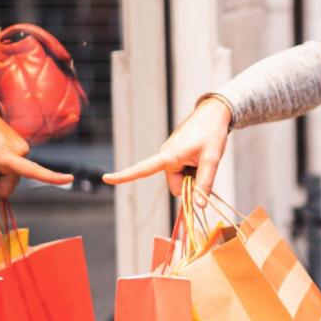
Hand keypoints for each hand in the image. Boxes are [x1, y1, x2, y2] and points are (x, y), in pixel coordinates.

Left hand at [0, 100, 72, 204]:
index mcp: (5, 154)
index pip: (31, 169)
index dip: (51, 177)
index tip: (69, 179)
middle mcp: (20, 152)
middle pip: (10, 185)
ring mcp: (23, 149)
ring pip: (13, 178)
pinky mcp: (23, 149)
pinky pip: (16, 169)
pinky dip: (4, 170)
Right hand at [103, 96, 231, 205]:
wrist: (214, 114)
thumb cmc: (212, 133)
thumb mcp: (212, 159)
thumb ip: (205, 182)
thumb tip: (198, 206)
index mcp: (169, 156)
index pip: (143, 168)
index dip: (124, 176)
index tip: (106, 179)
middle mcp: (165, 156)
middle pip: (176, 187)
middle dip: (190, 184)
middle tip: (204, 166)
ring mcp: (170, 157)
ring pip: (180, 181)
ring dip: (192, 176)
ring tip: (203, 158)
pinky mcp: (175, 157)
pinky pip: (182, 173)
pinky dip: (192, 170)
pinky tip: (200, 157)